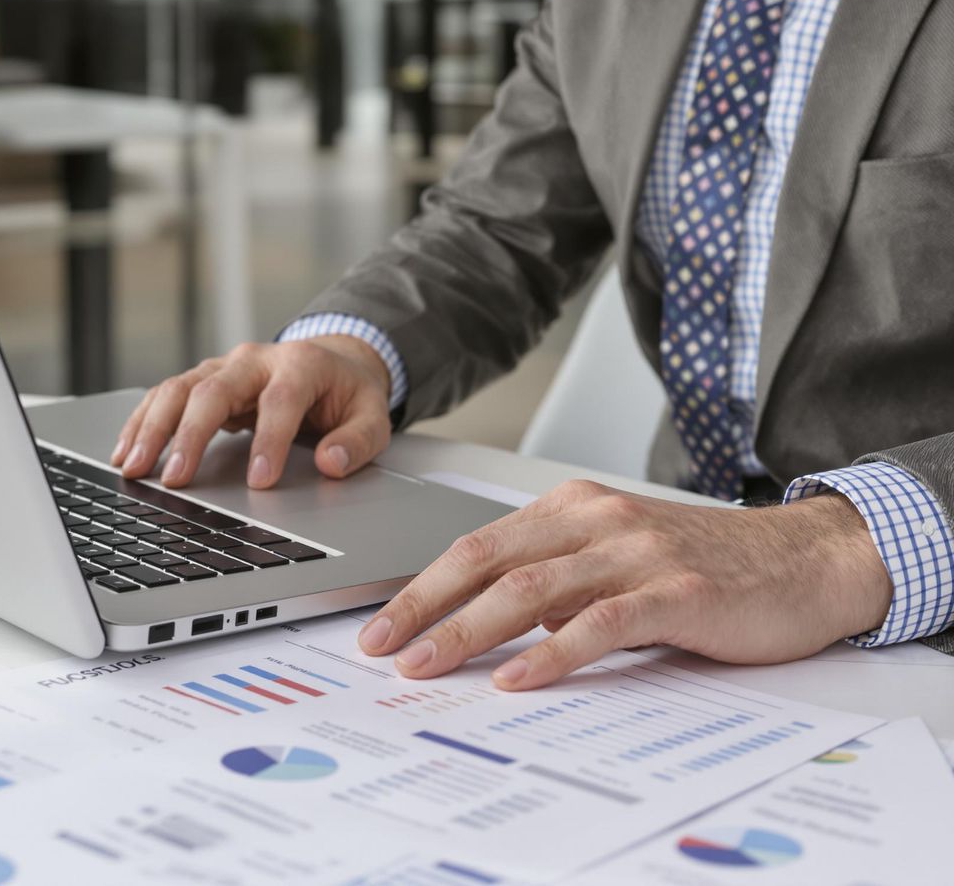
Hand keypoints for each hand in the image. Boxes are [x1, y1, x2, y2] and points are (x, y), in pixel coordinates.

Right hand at [111, 337, 392, 488]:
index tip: (260, 481)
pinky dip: (142, 423)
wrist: (333, 361)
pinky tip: (126, 453)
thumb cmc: (348, 393)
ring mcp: (225, 367)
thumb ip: (358, 441)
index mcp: (301, 365)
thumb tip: (331, 463)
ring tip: (133, 469)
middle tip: (175, 479)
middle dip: (191, 436)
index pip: (280, 400)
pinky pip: (166, 396)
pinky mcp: (205, 380)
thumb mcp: (372, 415)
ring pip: (179, 389)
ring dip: (153, 429)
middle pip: (214, 389)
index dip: (269, 440)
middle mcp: (256, 360)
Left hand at [357, 480, 892, 689]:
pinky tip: (516, 678)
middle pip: (488, 560)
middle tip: (382, 647)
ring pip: (531, 589)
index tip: (383, 625)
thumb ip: (558, 579)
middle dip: (426, 606)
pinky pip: (599, 623)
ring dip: (470, 630)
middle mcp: (596, 520)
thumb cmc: (705, 562)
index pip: (479, 545)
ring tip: (427, 666)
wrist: (803, 559)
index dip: (424, 586)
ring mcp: (636, 552)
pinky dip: (551, 653)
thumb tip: (497, 622)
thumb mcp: (617, 556)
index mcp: (573, 508)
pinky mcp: (675, 591)